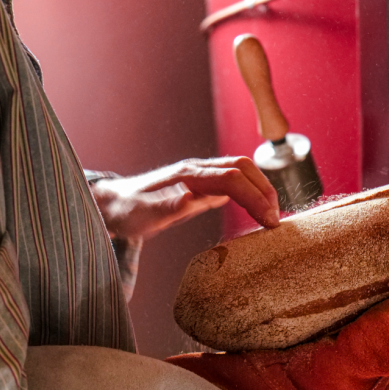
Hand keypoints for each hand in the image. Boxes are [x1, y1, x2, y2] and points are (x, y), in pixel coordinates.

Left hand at [90, 157, 280, 238]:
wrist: (112, 204)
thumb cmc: (125, 211)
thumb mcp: (141, 215)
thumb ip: (167, 207)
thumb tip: (192, 199)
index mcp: (187, 175)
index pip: (232, 178)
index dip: (254, 198)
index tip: (268, 222)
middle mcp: (197, 170)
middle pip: (244, 167)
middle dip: (265, 190)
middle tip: (276, 221)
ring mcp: (201, 177)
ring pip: (242, 172)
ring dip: (261, 189)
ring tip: (271, 216)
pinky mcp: (202, 186)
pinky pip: (234, 182)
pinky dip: (252, 193)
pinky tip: (257, 211)